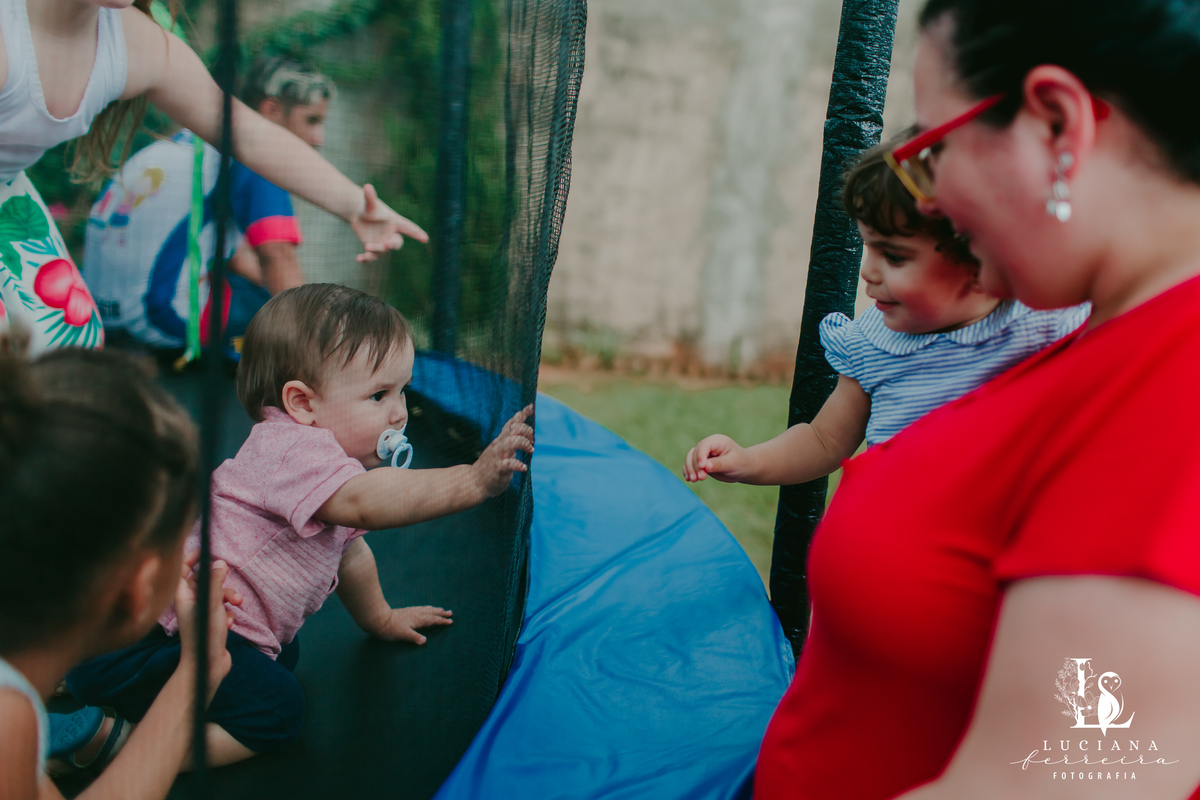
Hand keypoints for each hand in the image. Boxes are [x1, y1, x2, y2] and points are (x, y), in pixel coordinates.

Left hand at [175, 551, 241, 704]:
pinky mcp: (211, 626)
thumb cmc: (205, 634)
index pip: (181, 571)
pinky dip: (228, 613)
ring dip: (229, 596)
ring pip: (216, 596)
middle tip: (229, 575)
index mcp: (183, 597)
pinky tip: (230, 623)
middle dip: (220, 580)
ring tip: (238, 603)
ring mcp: (201, 616)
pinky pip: (222, 611)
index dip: (191, 558)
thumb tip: (220, 562)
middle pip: (203, 582)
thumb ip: (215, 582)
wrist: (207, 666)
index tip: (206, 551)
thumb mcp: (212, 604)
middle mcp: (190, 604)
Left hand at [350, 184, 428, 262]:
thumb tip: (367, 186)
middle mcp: (391, 235)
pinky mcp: (373, 249)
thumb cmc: (370, 208)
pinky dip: (366, 259)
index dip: (417, 233)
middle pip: (396, 243)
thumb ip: (370, 197)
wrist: (361, 216)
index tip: (425, 238)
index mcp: (395, 223)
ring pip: (383, 251)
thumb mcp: (370, 204)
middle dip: (392, 245)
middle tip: (386, 245)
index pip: (408, 228)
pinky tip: (359, 259)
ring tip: (366, 247)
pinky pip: (372, 257)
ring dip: (376, 250)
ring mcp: (383, 243)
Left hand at [372, 606, 452, 644]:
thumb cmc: (391, 629)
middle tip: (450, 612)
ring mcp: (411, 611)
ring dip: (434, 609)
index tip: (450, 621)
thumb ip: (414, 637)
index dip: (441, 621)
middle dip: (441, 613)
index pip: (432, 620)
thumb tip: (424, 641)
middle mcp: (416, 614)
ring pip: (426, 609)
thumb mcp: (403, 635)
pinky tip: (424, 609)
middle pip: (431, 613)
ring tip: (440, 608)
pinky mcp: (406, 611)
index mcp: (417, 620)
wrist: (378, 619)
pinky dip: (426, 608)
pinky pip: (420, 608)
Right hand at [471, 406, 534, 497]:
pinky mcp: (498, 469)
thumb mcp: (500, 447)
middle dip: (526, 431)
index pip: (511, 423)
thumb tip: (518, 423)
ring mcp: (497, 457)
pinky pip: (508, 464)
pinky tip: (524, 468)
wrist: (474, 482)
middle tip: (532, 442)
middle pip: (513, 429)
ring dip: (523, 443)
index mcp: (500, 440)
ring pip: (510, 443)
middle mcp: (499, 445)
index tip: (531, 407)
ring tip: (531, 450)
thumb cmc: (490, 465)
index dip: (522, 414)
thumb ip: (509, 437)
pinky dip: (518, 464)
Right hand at [683, 434, 751, 482]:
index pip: (704, 446)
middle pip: (694, 453)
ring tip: (693, 480)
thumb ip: (719, 464)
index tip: (702, 467)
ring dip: (690, 469)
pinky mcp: (701, 463)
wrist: (743, 468)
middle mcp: (708, 446)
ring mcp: (703, 454)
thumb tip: (705, 466)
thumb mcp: (732, 463)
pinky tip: (689, 479)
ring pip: (690, 459)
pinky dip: (688, 471)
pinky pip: (690, 465)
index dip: (700, 456)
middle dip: (695, 466)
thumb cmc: (741, 463)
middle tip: (701, 478)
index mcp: (716, 441)